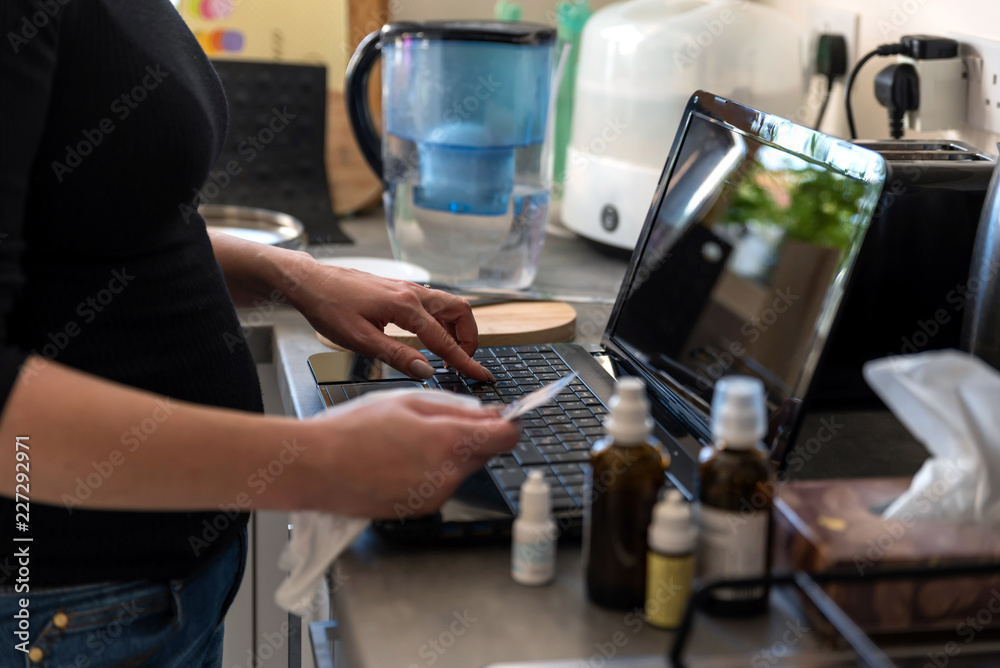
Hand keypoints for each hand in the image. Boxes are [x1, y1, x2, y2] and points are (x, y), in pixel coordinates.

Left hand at [292, 259, 493, 381]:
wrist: (310, 281)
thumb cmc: (329, 307)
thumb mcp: (360, 340)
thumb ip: (397, 356)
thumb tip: (426, 370)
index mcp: (405, 306)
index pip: (444, 339)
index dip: (465, 360)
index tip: (480, 374)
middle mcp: (412, 293)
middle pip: (460, 311)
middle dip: (468, 338)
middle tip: (461, 361)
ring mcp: (408, 289)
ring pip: (449, 306)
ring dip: (456, 329)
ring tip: (445, 354)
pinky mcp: (400, 291)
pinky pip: (433, 305)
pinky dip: (441, 322)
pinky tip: (428, 339)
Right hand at [305, 390, 518, 518]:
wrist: (316, 468)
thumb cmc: (353, 430)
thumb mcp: (407, 403)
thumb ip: (456, 409)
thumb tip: (492, 413)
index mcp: (448, 441)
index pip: (506, 438)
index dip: (509, 424)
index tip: (504, 417)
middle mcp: (448, 474)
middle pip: (485, 454)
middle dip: (473, 437)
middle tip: (439, 422)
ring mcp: (435, 496)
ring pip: (463, 470)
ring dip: (451, 454)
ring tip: (410, 442)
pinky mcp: (421, 509)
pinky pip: (442, 485)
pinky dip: (432, 472)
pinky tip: (401, 461)